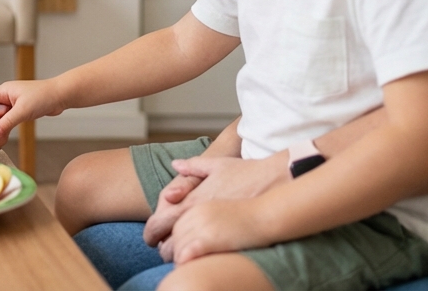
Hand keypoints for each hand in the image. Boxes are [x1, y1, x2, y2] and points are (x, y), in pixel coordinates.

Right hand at [0, 79, 65, 140]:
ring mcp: (12, 101)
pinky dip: (3, 124)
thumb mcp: (23, 110)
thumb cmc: (43, 97)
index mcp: (4, 90)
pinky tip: (2, 131)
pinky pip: (6, 117)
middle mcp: (6, 94)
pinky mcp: (19, 108)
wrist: (61, 95)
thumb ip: (7, 122)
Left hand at [145, 154, 288, 259]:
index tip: (153, 238)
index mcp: (193, 195)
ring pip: (176, 246)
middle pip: (165, 235)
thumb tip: (176, 164)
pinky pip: (191, 253)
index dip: (154, 230)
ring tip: (175, 259)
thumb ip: (194, 167)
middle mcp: (195, 210)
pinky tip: (188, 263)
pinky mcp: (216, 237)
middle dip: (161, 245)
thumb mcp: (218, 165)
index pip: (161, 216)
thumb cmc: (250, 174)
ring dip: (173, 254)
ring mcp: (205, 224)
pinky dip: (186, 259)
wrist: (274, 185)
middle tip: (161, 251)